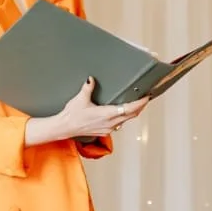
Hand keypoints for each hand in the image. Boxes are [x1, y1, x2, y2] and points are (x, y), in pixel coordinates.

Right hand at [25, 80, 147, 147]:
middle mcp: (110, 123)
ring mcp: (108, 129)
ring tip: (137, 104)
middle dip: (140, 107)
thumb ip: (88, 88)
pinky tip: (123, 112)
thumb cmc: (72, 115)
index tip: (147, 97)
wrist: (65, 128)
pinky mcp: (104, 131)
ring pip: (126, 120)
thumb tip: (91, 79)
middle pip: (131, 115)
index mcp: (107, 114)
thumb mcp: (80, 99)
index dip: (140, 103)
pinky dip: (124, 117)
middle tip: (145, 98)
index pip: (129, 109)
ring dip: (132, 112)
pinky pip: (119, 124)